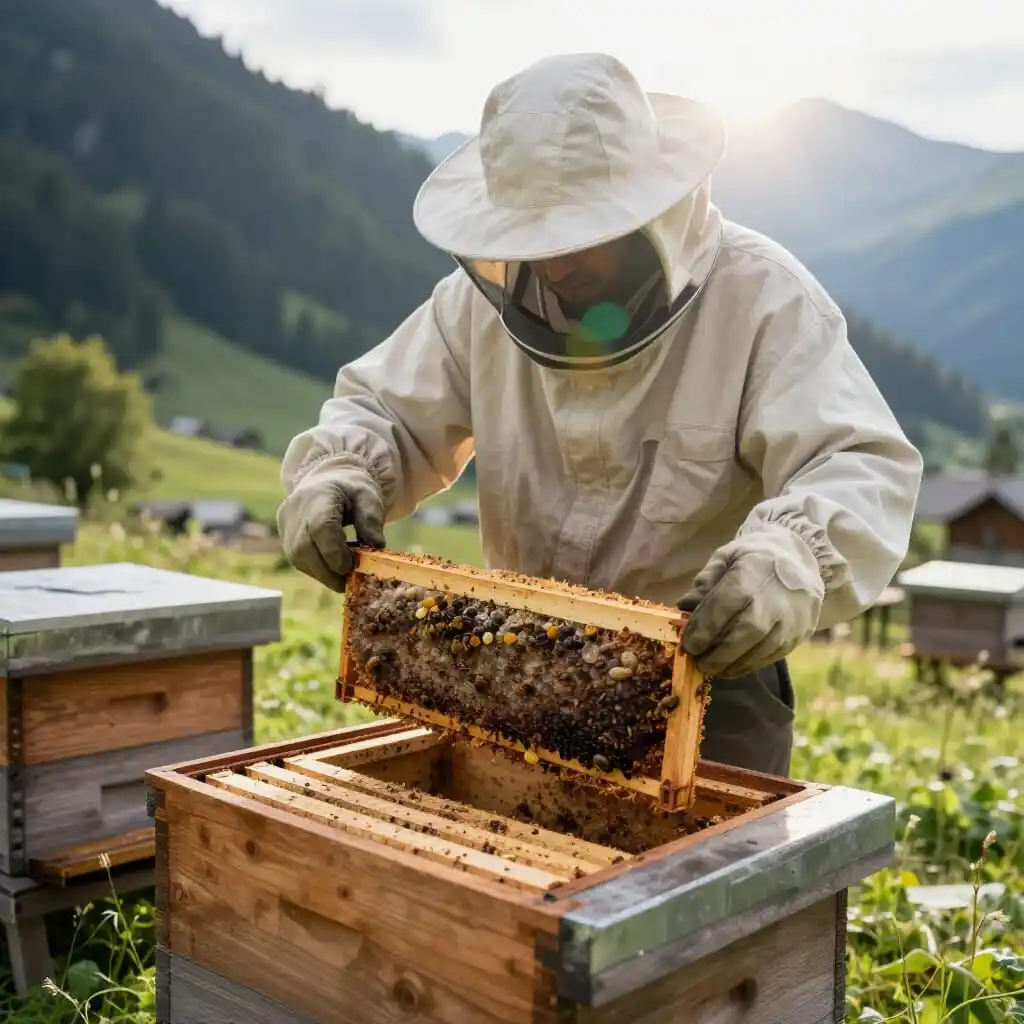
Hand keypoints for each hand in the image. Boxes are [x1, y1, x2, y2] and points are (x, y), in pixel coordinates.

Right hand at [277, 465, 385, 591]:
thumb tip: (376, 546)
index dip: (334, 552)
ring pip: (298, 558)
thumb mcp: (369, 497)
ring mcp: (286, 525)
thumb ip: (371, 520)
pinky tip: (333, 568)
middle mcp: (295, 510)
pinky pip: (297, 559)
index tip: (351, 567)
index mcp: (319, 496)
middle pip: (304, 548)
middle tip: (351, 582)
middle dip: (328, 571)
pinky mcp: (284, 536)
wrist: (328, 481)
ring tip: (344, 576)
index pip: (320, 527)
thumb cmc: (351, 490)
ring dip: (323, 573)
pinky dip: (317, 569)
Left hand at [677, 524, 824, 677]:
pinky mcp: (800, 633)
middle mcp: (777, 594)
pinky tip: (731, 666)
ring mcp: (793, 616)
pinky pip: (773, 655)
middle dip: (719, 651)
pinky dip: (749, 664)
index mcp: (754, 569)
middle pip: (748, 629)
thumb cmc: (755, 558)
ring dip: (733, 662)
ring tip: (711, 667)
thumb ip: (706, 580)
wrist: (801, 562)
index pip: (728, 602)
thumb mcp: (727, 556)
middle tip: (698, 661)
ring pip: (762, 647)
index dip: (706, 626)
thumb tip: (684, 606)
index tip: (688, 643)